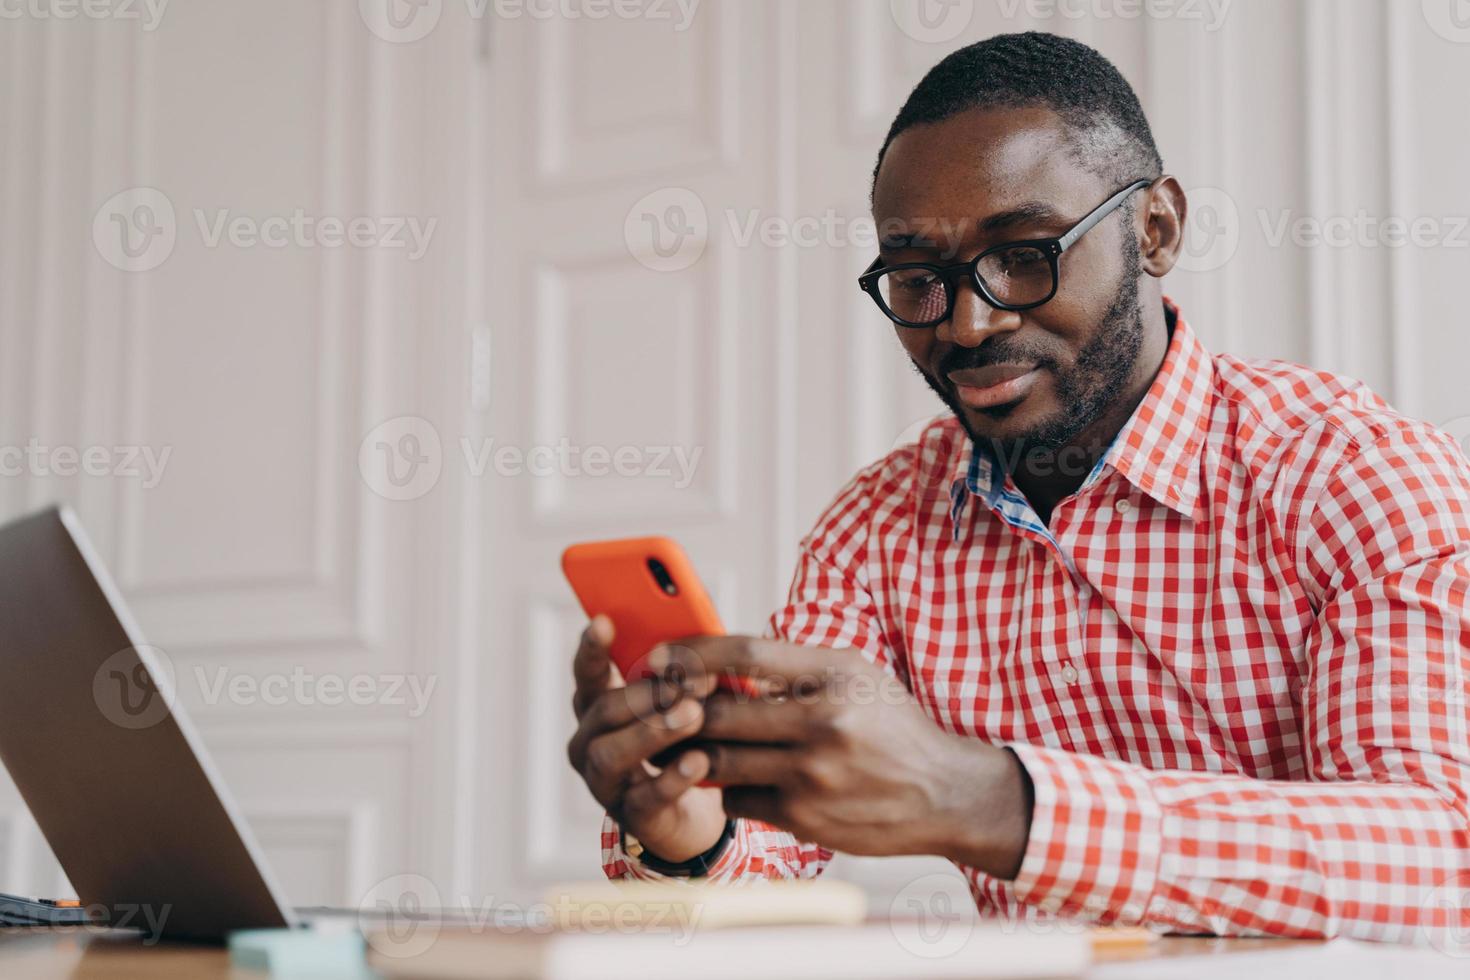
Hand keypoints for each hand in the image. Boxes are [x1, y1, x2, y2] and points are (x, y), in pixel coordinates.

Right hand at [566, 617, 728, 862]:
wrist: (693, 811)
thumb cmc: (685, 740)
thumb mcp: (682, 701)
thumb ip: (682, 672)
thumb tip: (707, 640)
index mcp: (597, 705)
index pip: (587, 672)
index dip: (592, 648)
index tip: (605, 622)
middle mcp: (589, 742)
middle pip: (603, 710)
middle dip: (646, 693)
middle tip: (688, 682)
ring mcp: (604, 782)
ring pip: (611, 754)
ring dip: (653, 731)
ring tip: (694, 715)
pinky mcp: (631, 817)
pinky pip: (645, 798)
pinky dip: (672, 778)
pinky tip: (699, 761)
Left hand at [649, 636, 1032, 878]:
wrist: (944, 793)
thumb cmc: (893, 726)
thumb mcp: (855, 675)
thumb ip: (795, 666)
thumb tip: (720, 662)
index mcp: (835, 675)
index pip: (747, 654)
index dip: (693, 654)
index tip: (659, 657)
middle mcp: (823, 722)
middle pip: (721, 711)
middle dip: (679, 709)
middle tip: (654, 705)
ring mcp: (812, 774)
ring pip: (719, 759)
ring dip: (693, 751)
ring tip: (681, 740)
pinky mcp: (804, 817)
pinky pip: (737, 797)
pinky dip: (725, 786)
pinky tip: (732, 777)